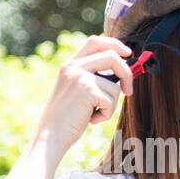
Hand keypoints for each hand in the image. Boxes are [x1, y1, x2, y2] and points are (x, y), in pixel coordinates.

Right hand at [34, 35, 134, 151]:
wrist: (51, 136)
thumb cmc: (66, 119)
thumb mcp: (76, 92)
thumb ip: (92, 78)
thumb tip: (120, 73)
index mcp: (69, 65)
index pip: (95, 42)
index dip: (115, 45)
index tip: (128, 53)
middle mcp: (73, 66)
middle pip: (112, 56)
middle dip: (127, 73)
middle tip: (129, 91)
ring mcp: (79, 76)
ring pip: (114, 85)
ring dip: (110, 104)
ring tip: (93, 114)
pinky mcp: (86, 89)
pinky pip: (111, 100)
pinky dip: (106, 114)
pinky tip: (91, 120)